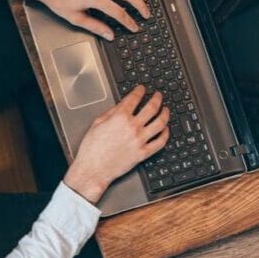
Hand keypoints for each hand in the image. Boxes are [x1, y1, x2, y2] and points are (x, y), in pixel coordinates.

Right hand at [64, 86, 169, 203]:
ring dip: (165, 113)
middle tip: (158, 95)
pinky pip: (160, 142)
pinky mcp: (143, 153)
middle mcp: (132, 127)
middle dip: (157, 98)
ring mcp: (139, 141)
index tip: (142, 89)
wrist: (93, 169)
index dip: (140, 91)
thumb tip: (122, 105)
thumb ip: (111, 112)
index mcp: (120, 117)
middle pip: (151, 108)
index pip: (134, 98)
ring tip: (166, 109)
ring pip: (160, 123)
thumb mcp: (97, 123)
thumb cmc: (92, 148)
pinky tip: (165, 129)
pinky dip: (165, 134)